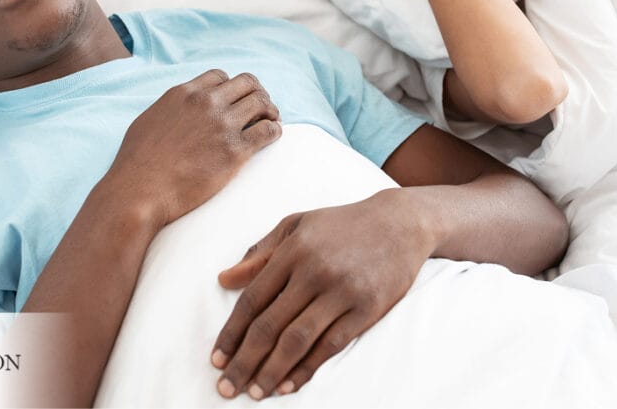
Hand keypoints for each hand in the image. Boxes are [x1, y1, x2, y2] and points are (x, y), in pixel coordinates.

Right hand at [106, 69, 281, 227]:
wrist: (140, 190)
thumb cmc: (137, 162)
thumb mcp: (150, 119)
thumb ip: (171, 108)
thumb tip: (180, 109)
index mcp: (185, 93)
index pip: (220, 76)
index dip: (231, 87)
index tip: (236, 100)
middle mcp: (206, 103)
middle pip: (247, 83)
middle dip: (257, 93)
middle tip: (260, 109)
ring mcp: (223, 125)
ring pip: (262, 103)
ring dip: (270, 111)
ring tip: (270, 122)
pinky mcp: (235, 150)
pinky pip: (268, 131)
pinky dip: (274, 131)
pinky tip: (271, 137)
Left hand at [211, 189, 435, 399]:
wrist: (399, 223)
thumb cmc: (341, 225)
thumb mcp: (296, 225)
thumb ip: (259, 252)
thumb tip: (224, 279)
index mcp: (292, 251)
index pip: (253, 300)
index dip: (231, 333)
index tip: (216, 359)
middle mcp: (314, 272)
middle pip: (270, 325)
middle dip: (244, 361)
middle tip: (227, 388)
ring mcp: (342, 292)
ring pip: (298, 340)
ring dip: (272, 371)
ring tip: (255, 392)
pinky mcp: (366, 309)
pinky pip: (331, 345)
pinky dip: (308, 368)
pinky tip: (289, 384)